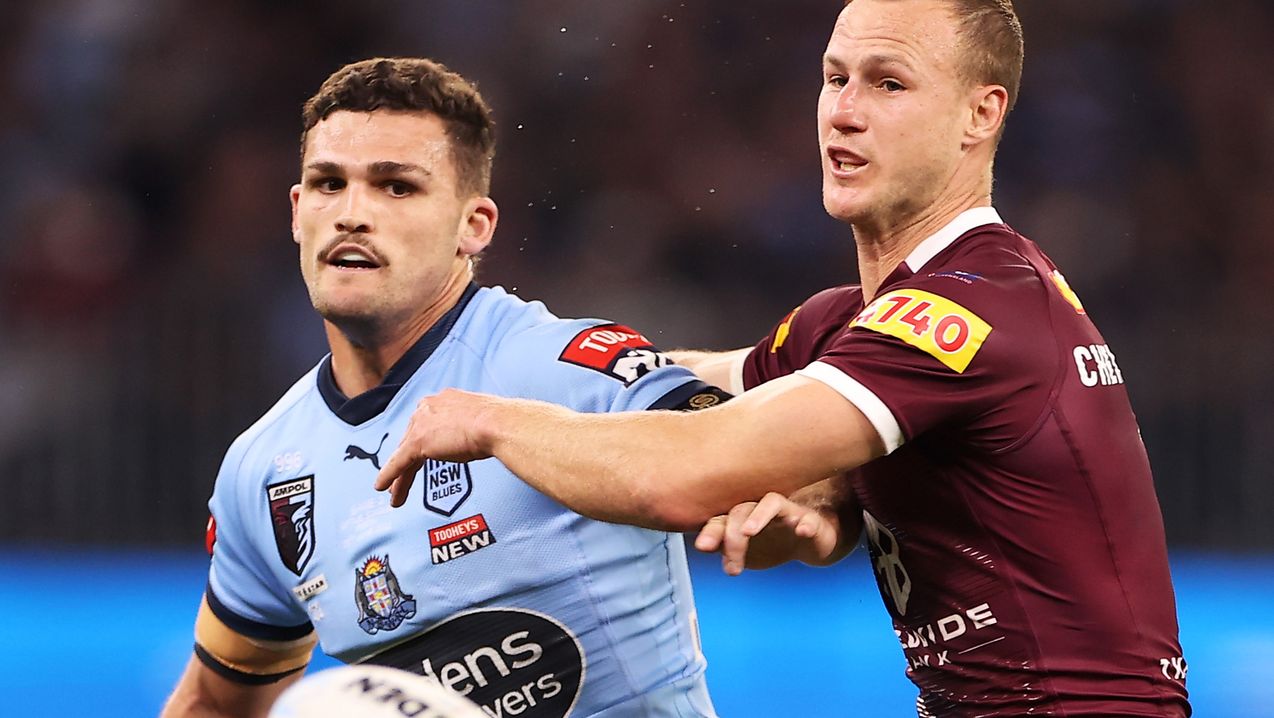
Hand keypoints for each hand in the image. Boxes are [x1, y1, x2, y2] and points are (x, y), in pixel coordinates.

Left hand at [374, 389, 499, 506]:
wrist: (498, 424)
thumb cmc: (498, 423)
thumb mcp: (480, 420)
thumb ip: (468, 427)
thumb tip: (474, 438)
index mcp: (444, 400)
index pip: (425, 424)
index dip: (424, 442)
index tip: (425, 454)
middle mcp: (428, 408)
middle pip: (411, 439)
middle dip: (407, 460)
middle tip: (404, 477)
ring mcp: (421, 424)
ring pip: (404, 454)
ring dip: (399, 476)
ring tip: (395, 493)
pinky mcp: (418, 442)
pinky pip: (398, 463)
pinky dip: (389, 476)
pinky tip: (383, 487)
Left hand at [693, 491, 840, 575]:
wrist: (810, 542)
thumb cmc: (772, 542)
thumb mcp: (745, 551)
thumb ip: (723, 547)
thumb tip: (702, 546)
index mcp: (742, 517)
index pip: (722, 518)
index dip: (711, 531)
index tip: (703, 548)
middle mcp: (761, 510)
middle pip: (741, 511)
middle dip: (732, 537)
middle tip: (732, 567)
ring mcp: (787, 512)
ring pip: (772, 503)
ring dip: (759, 515)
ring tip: (749, 531)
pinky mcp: (810, 520)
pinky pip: (809, 518)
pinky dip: (806, 523)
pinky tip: (802, 531)